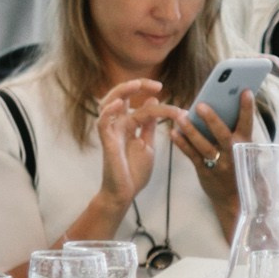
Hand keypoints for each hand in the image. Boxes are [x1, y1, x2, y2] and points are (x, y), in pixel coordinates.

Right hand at [92, 78, 165, 212]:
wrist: (125, 193)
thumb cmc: (134, 171)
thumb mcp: (147, 143)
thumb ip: (148, 125)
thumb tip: (153, 100)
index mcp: (129, 125)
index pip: (141, 104)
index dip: (157, 100)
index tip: (176, 103)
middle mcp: (118, 125)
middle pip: (120, 96)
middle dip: (137, 86)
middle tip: (156, 84)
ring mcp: (111, 132)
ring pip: (108, 104)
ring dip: (121, 92)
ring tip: (136, 85)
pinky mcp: (107, 142)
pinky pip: (102, 123)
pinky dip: (108, 112)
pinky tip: (119, 104)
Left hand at [172, 90, 254, 224]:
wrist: (236, 200)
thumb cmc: (239, 168)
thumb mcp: (244, 151)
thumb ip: (235, 134)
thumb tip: (222, 109)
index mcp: (246, 146)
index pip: (248, 124)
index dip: (247, 108)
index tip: (246, 91)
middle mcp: (233, 155)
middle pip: (223, 134)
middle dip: (212, 119)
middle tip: (200, 105)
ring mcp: (219, 164)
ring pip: (203, 145)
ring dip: (191, 130)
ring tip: (180, 116)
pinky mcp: (205, 172)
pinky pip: (191, 155)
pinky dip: (182, 144)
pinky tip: (173, 132)